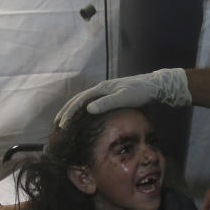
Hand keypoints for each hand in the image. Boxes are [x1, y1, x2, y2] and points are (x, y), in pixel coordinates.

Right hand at [55, 68, 190, 126]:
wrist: (152, 86)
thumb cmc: (139, 92)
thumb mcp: (123, 98)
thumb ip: (106, 103)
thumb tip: (88, 109)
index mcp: (101, 89)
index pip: (79, 101)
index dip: (69, 112)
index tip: (61, 123)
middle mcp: (100, 89)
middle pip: (78, 100)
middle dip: (66, 111)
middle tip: (57, 123)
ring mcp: (105, 92)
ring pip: (83, 101)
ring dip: (73, 110)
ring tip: (65, 120)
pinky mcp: (110, 96)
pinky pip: (91, 103)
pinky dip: (83, 110)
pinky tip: (83, 117)